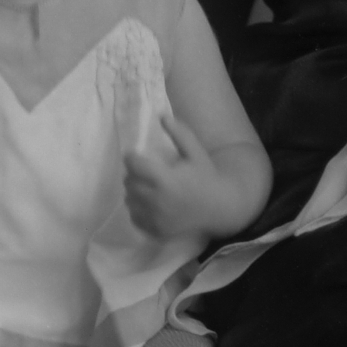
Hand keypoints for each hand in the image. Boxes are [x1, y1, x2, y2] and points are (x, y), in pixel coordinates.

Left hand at [124, 116, 228, 239]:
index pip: (134, 165)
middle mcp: (157, 200)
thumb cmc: (206, 177)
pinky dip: (138, 208)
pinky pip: (134, 216)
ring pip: (129, 200)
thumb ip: (180, 134)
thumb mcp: (196, 152)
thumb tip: (162, 116)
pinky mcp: (155, 230)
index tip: (135, 155)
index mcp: (166, 179)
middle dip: (133, 174)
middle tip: (144, 171)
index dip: (132, 157)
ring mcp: (155, 218)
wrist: (218, 207)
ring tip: (147, 186)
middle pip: (129, 182)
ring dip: (134, 191)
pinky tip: (150, 202)